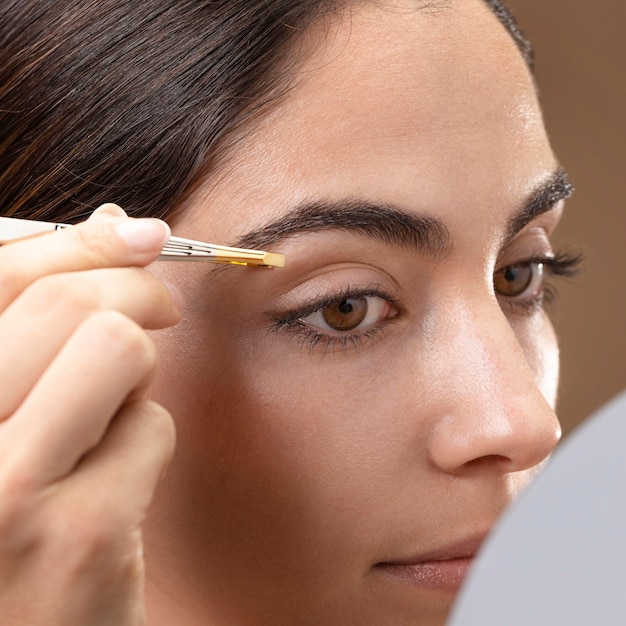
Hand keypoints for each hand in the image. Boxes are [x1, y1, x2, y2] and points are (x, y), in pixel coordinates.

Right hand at [0, 205, 181, 624]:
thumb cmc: (12, 518)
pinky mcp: (79, 537)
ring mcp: (3, 495)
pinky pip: (152, 427)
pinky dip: (147, 442)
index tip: (136, 232)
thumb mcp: (3, 414)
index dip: (78, 241)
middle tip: (162, 307)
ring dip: (136, 373)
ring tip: (113, 411)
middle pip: (66, 301)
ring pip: (118, 349)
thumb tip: (115, 223)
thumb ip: (41, 322)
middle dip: (136, 290)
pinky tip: (116, 482)